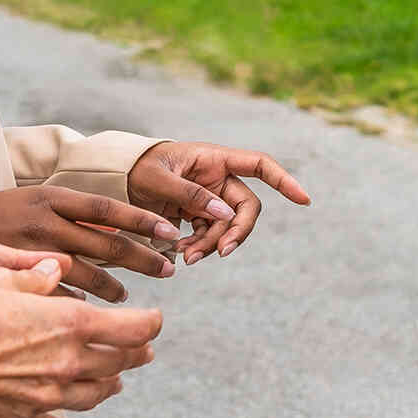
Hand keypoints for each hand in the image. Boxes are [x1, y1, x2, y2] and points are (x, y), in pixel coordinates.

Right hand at [0, 186, 183, 298]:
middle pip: (107, 243)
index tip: (170, 232)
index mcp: (52, 198)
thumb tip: (114, 235)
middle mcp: (45, 224)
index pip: (109, 209)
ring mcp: (31, 254)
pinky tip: (90, 316)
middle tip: (168, 268)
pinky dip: (79, 306)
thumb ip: (71, 218)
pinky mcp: (18, 283)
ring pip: (88, 275)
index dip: (143, 221)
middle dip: (144, 258)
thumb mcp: (36, 203)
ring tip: (126, 297)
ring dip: (114, 288)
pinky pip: (59, 298)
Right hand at [0, 261, 162, 417]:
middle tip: (142, 349)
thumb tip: (56, 268)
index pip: (134, 327)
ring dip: (107, 386)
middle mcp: (67, 364)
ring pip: (93, 396)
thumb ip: (34, 278)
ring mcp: (46, 396)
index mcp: (71, 324)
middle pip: (118, 363)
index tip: (155, 318)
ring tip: (114, 382)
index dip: (151, 322)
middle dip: (134, 354)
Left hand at [127, 141, 308, 264]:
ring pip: (226, 227)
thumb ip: (190, 194)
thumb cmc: (135, 168)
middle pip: (245, 208)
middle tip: (220, 252)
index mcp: (214, 159)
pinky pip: (208, 235)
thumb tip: (225, 214)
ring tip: (187, 258)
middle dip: (236, 232)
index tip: (304, 200)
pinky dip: (199, 248)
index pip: (259, 165)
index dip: (284, 181)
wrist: (113, 180)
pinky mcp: (195, 216)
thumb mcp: (157, 178)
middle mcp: (217, 178)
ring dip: (212, 245)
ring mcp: (208, 198)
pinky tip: (182, 255)